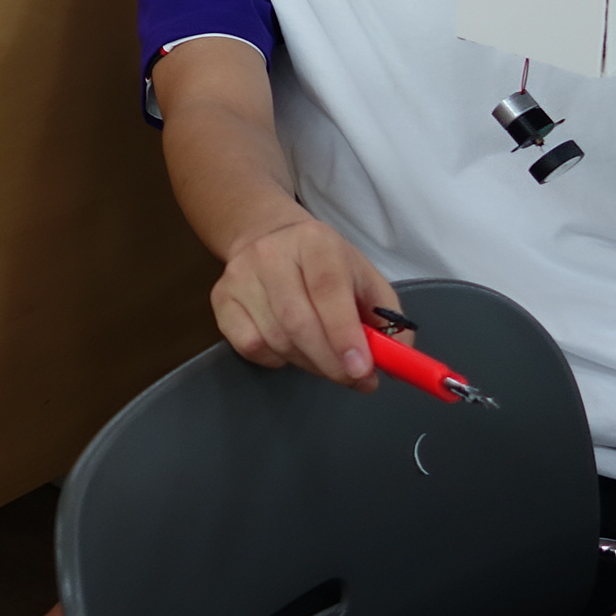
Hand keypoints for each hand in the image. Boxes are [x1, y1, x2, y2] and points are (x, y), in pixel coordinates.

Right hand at [210, 210, 398, 390]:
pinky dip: (276, 358)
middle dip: (331, 362)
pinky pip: (250, 346)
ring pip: (276, 339)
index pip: (328, 290)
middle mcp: (271, 253)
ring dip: (309, 362)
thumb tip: (394, 361)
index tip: (362, 370)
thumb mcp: (365, 279)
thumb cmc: (326, 265)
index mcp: (316, 242)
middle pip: (298, 322)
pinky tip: (290, 346)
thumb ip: (387, 320)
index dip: (344, 335)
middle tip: (354, 379)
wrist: (268, 235)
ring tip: (325, 358)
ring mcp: (240, 275)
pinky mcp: (221, 297)